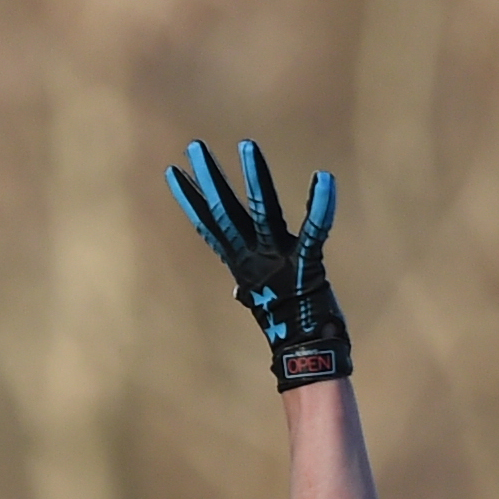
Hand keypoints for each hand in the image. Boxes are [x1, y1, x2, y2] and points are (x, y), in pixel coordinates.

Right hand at [166, 140, 351, 389]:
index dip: (192, 200)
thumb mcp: (263, 304)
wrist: (306, 354)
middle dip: (211, 179)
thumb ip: (249, 291)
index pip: (211, 226)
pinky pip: (315, 229)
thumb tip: (237, 293)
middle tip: (194, 147)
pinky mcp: (308, 264)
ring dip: (256, 177)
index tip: (172, 174)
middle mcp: (256, 258)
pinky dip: (321, 206)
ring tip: (247, 145)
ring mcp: (280, 260)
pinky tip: (325, 178)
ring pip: (263, 211)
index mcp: (244, 265)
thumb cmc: (289, 328)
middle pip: (227, 212)